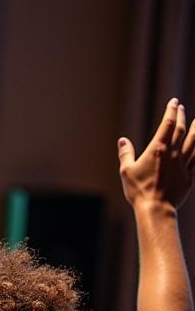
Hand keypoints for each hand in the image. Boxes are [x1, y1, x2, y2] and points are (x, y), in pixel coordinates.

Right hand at [119, 98, 194, 212]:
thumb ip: (126, 154)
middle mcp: (174, 153)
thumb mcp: (127, 171)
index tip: (174, 102)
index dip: (171, 111)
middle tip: (181, 108)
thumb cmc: (139, 190)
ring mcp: (184, 164)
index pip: (167, 124)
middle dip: (182, 116)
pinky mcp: (189, 175)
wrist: (156, 208)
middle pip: (182, 129)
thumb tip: (122, 141)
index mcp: (158, 149)